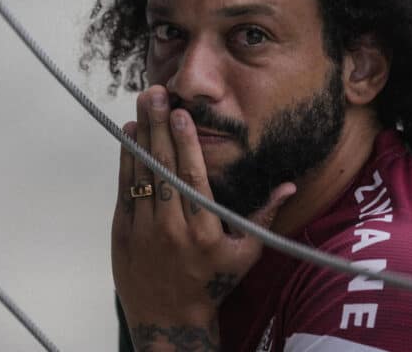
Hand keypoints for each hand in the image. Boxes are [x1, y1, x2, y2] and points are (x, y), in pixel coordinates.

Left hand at [111, 85, 295, 350]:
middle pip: (163, 168)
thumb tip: (289, 185)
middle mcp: (172, 229)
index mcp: (203, 231)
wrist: (169, 319)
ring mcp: (143, 231)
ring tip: (142, 103)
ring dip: (140, 136)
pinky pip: (125, 189)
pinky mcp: (123, 233)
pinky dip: (126, 160)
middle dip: (159, 126)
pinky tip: (129, 134)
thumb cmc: (214, 282)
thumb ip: (264, 215)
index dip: (185, 143)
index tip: (181, 113)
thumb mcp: (246, 253)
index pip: (193, 178)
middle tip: (156, 92)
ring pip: (140, 174)